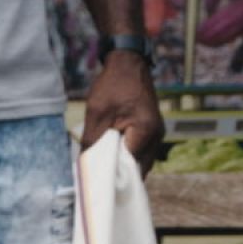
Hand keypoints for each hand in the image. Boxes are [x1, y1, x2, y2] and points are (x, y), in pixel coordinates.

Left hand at [81, 50, 165, 171]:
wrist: (128, 62)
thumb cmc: (113, 84)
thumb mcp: (96, 114)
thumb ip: (92, 142)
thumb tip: (85, 165)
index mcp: (145, 132)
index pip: (130, 166)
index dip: (114, 174)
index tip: (98, 181)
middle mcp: (156, 136)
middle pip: (139, 167)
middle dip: (120, 174)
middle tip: (100, 178)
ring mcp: (157, 133)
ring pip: (141, 160)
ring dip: (125, 164)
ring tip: (105, 166)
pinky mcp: (152, 129)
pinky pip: (141, 150)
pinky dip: (129, 154)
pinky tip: (113, 153)